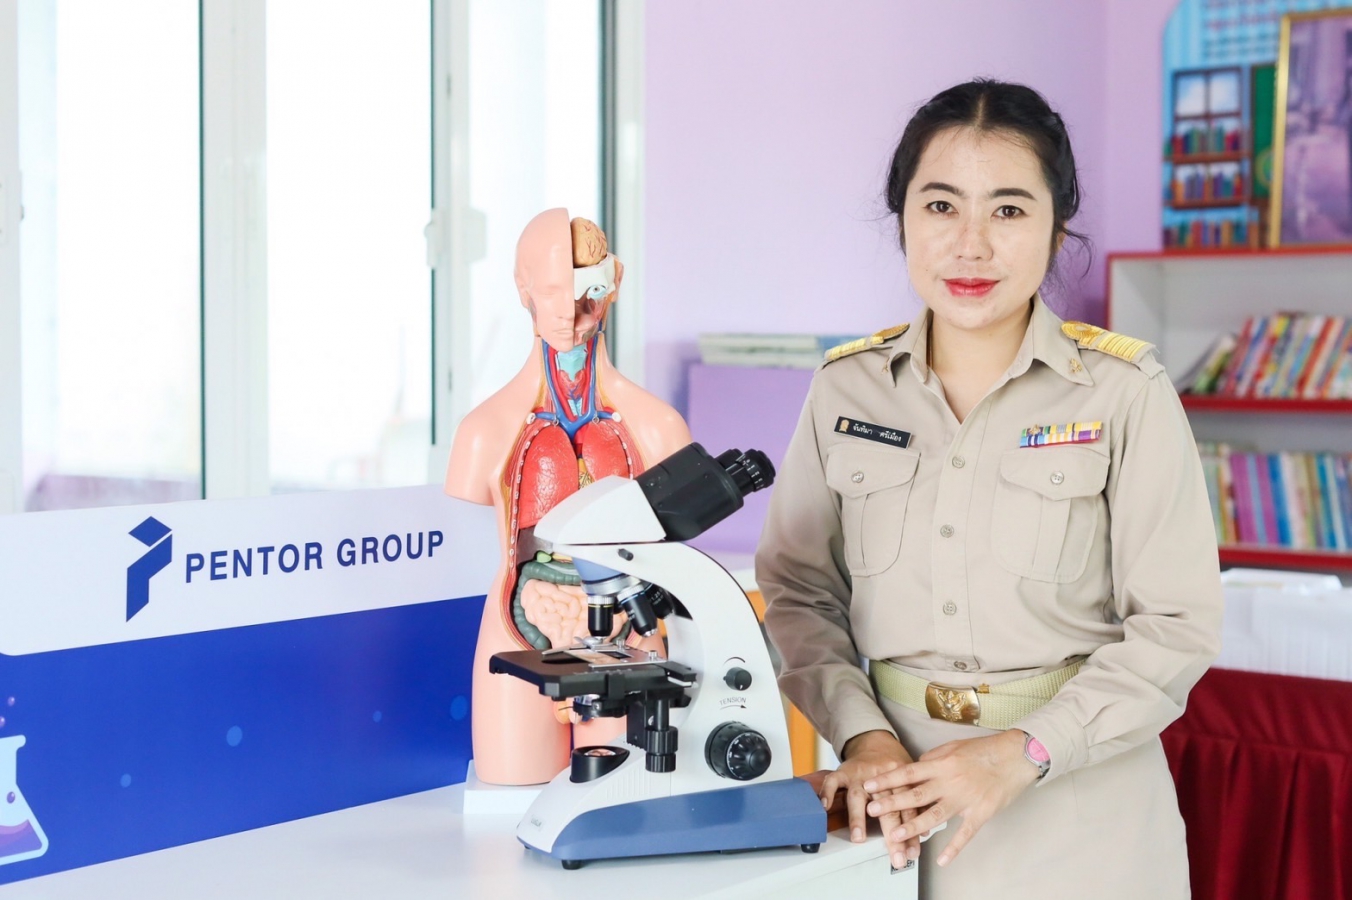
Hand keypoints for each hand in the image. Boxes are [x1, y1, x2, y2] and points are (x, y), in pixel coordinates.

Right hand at [817, 731, 920, 868]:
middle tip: (896, 857)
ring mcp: (860, 774)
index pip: (909, 809)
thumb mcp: (910, 780)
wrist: (875, 741)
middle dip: (892, 835)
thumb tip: (923, 832)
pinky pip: (833, 781)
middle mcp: (881, 777)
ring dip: (858, 818)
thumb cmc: (893, 766)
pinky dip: (827, 793)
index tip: (911, 854)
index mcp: (902, 779)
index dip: (911, 833)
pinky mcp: (843, 770)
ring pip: (858, 797)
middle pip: (887, 808)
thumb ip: (915, 804)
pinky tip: (825, 807)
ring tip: (859, 838)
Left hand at [863, 729, 1038, 866]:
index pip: (908, 772)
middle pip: (916, 794)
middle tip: (872, 809)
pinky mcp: (980, 813)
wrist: (1016, 756)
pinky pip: (965, 833)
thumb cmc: (984, 750)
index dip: (887, 779)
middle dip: (892, 803)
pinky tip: (942, 860)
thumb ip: (933, 758)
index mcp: (942, 764)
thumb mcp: (954, 747)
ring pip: (935, 815)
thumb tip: (915, 767)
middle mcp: (950, 782)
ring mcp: (965, 799)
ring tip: (896, 835)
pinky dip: (954, 848)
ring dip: (914, 826)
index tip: (869, 785)